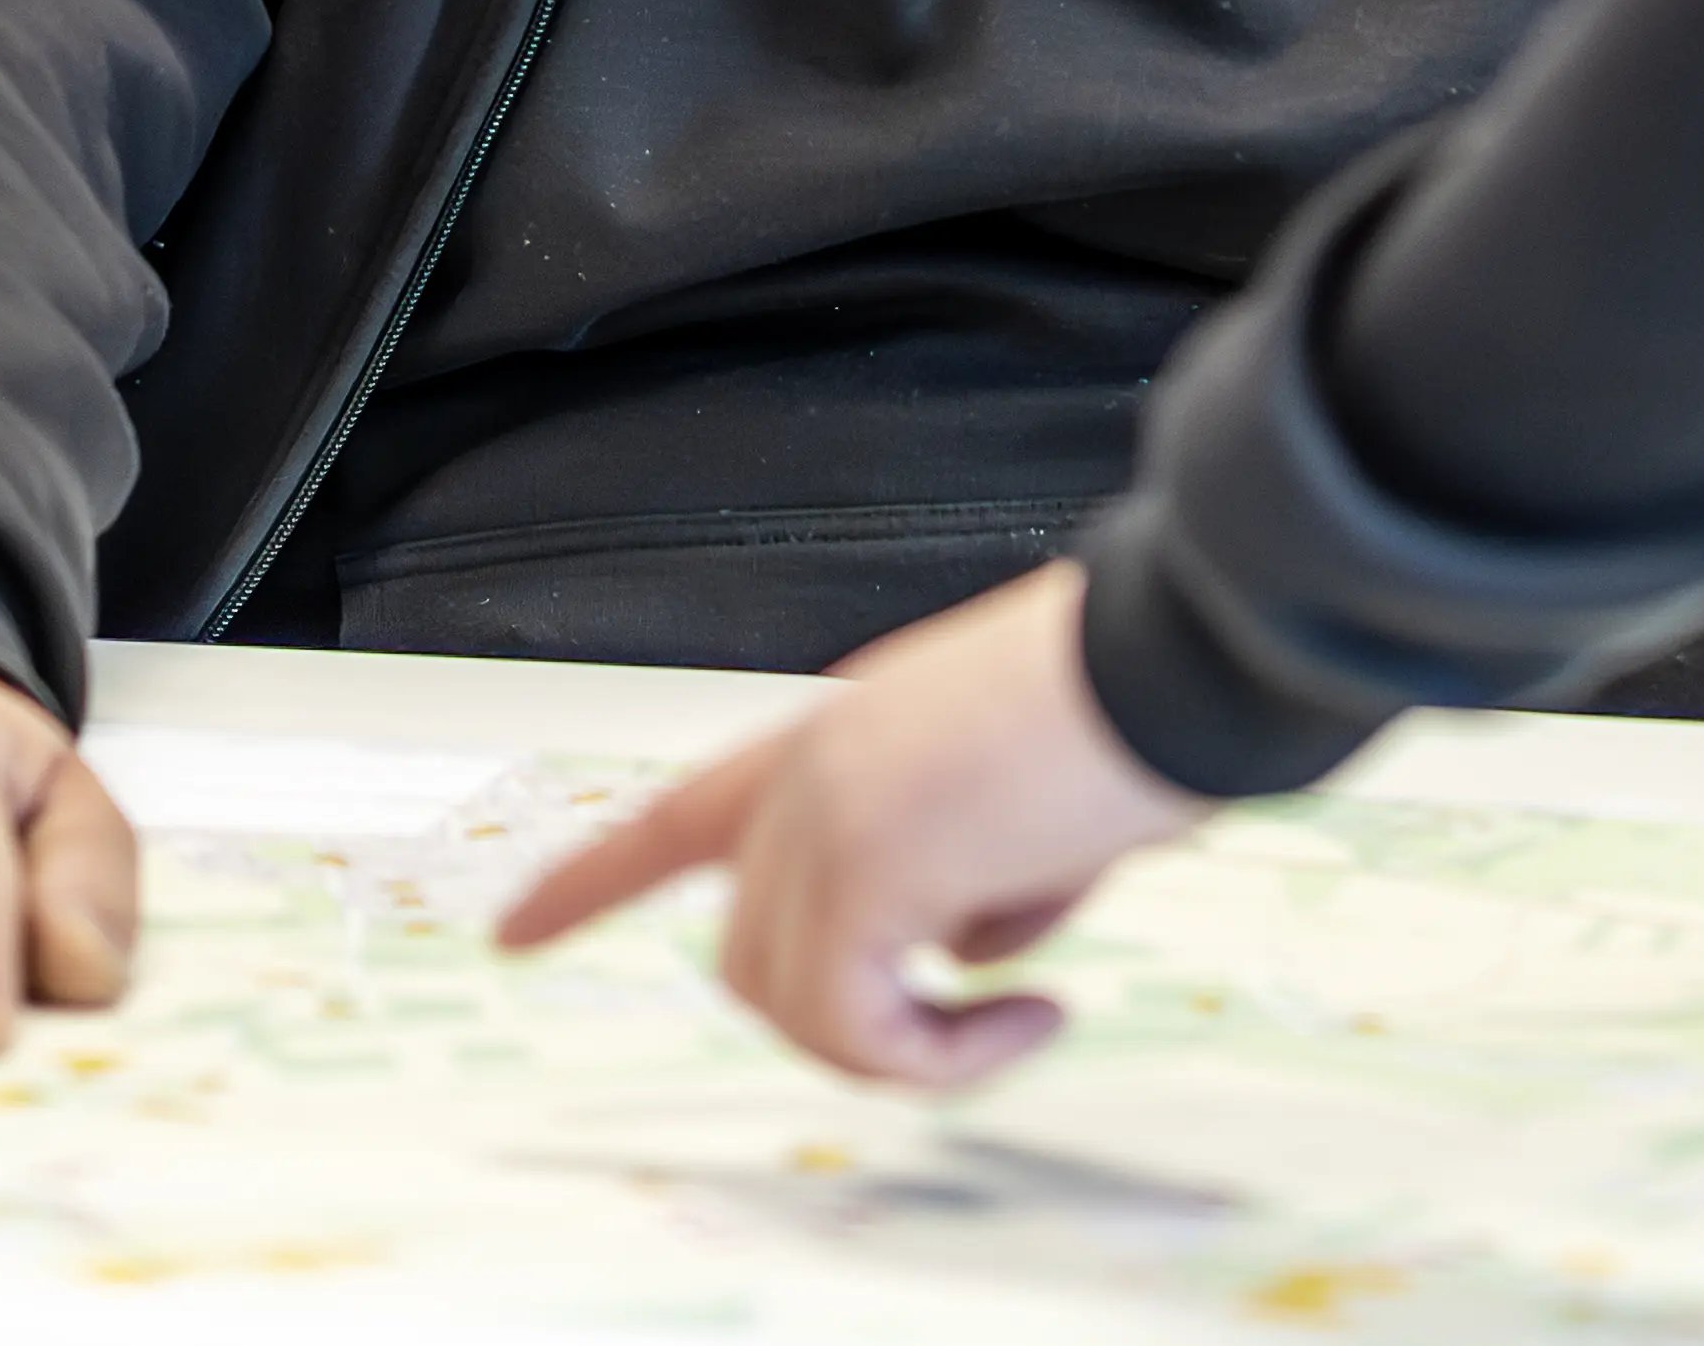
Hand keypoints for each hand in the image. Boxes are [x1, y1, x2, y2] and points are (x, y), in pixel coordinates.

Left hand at [490, 561, 1205, 1087]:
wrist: (1189, 649)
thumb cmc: (1151, 699)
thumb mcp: (1028, 794)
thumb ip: (965, 866)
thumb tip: (967, 949)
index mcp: (845, 732)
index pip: (676, 813)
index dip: (588, 881)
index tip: (514, 931)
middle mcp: (813, 765)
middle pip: (753, 957)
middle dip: (859, 1019)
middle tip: (988, 1014)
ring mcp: (828, 811)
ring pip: (793, 1002)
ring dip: (910, 1042)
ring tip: (1021, 1008)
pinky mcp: (869, 867)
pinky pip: (858, 1024)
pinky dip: (940, 1055)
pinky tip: (1029, 1009)